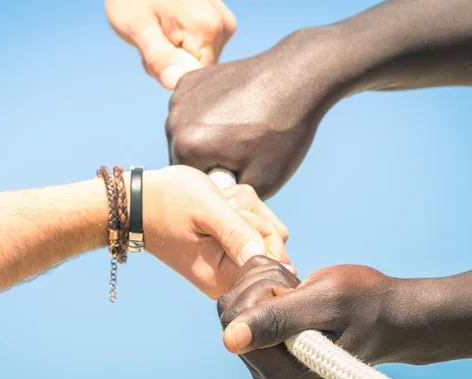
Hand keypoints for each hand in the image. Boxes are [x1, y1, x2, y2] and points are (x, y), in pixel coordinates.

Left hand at [105, 0, 235, 88]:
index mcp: (208, 28)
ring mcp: (224, 22)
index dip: (174, 73)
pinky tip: (169, 27)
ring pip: (200, 59)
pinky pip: (202, 47)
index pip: (198, 77)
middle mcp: (223, 25)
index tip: (156, 52)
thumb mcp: (136, 27)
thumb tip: (174, 84)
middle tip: (154, 40)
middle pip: (200, 68)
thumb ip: (158, 58)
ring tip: (160, 31)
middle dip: (175, 64)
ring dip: (176, 55)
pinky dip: (182, 44)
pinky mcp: (220, 22)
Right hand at [142, 166, 291, 298]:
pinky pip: (253, 227)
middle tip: (222, 207)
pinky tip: (216, 206)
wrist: (137, 202)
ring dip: (245, 209)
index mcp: (223, 278)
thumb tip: (277, 263)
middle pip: (274, 244)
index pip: (274, 262)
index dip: (263, 233)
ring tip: (216, 205)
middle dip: (252, 217)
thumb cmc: (168, 202)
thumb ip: (240, 235)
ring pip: (266, 230)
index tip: (235, 217)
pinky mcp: (228, 250)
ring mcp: (229, 264)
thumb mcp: (208, 211)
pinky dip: (239, 209)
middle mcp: (228, 278)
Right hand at [167, 26, 345, 198]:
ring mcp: (179, 96)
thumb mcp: (263, 183)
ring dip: (205, 139)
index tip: (244, 171)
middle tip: (243, 153)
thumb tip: (216, 209)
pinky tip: (233, 110)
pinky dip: (206, 114)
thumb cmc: (283, 132)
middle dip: (209, 161)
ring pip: (185, 134)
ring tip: (239, 132)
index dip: (218, 183)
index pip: (192, 184)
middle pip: (185, 158)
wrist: (298, 77)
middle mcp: (173, 121)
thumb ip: (232, 200)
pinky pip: (190, 110)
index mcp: (186, 147)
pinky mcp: (189, 79)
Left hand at [217, 256, 455, 378]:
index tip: (295, 288)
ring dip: (264, 283)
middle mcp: (268, 377)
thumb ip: (277, 320)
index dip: (261, 292)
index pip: (233, 323)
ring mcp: (264, 362)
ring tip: (301, 291)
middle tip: (299, 287)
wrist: (388, 313)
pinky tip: (293, 290)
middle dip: (261, 285)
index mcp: (281, 378)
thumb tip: (229, 341)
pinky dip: (264, 283)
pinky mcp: (264, 345)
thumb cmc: (366, 304)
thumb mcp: (324, 303)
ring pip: (234, 303)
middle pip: (230, 312)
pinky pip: (242, 301)